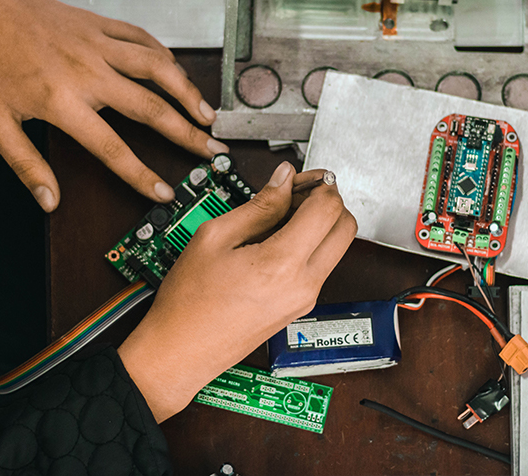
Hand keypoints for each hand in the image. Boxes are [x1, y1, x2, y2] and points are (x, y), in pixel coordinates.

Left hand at [0, 0, 228, 211]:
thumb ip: (24, 164)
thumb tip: (49, 201)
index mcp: (61, 101)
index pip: (113, 147)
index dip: (141, 175)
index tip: (164, 192)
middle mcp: (88, 72)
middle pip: (151, 108)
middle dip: (187, 133)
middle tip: (211, 149)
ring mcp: (97, 44)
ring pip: (157, 68)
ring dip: (187, 92)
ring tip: (208, 113)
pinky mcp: (98, 23)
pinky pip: (143, 38)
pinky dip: (165, 56)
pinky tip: (177, 71)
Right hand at [118, 163, 356, 421]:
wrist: (181, 351)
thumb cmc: (189, 302)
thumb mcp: (214, 237)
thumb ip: (258, 205)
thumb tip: (283, 180)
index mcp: (282, 263)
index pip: (328, 208)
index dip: (319, 183)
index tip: (299, 177)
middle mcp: (304, 284)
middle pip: (346, 227)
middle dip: (328, 201)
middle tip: (296, 194)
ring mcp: (305, 298)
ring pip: (337, 247)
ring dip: (320, 223)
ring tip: (279, 217)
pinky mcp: (300, 307)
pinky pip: (320, 265)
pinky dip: (309, 245)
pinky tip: (275, 240)